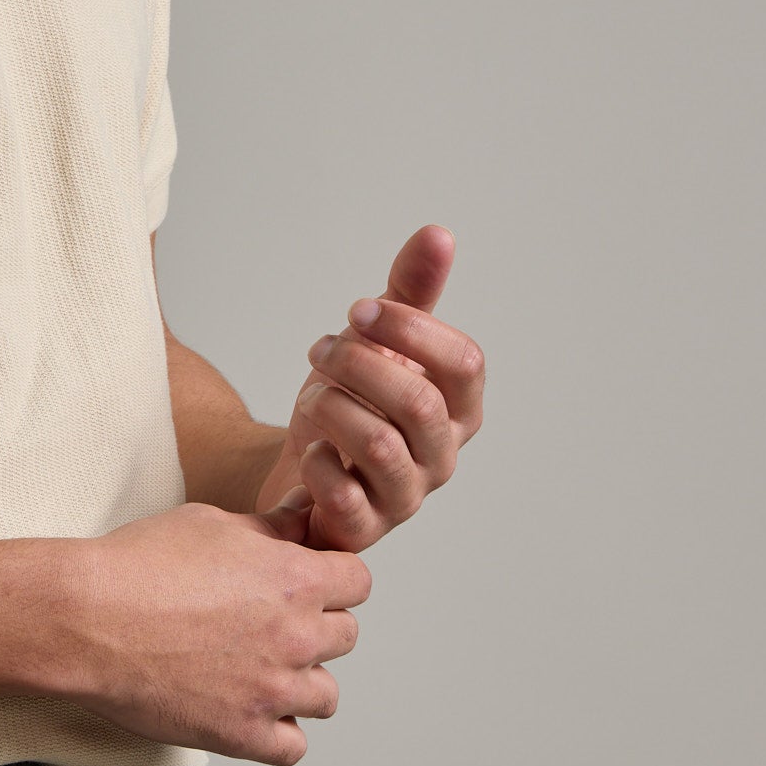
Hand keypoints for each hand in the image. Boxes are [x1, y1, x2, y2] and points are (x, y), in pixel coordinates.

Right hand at [71, 503, 371, 765]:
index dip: (332, 580)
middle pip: (345, 637)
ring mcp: (273, 689)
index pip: (358, 582)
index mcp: (296, 578)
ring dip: (300, 683)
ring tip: (258, 672)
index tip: (307, 586)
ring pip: (325, 696)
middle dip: (314, 628)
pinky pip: (293, 748)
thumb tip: (303, 514)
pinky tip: (250, 711)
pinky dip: (278, 733)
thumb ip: (270, 527)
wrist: (87, 617)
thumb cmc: (138, 565)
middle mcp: (296, 635)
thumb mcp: (212, 523)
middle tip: (268, 625)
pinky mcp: (243, 734)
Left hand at [257, 225, 484, 552]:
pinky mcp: (363, 529)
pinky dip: (317, 462)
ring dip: (331, 405)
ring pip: (378, 445)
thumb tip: (439, 235)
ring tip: (311, 394)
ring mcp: (405, 497)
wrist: (300, 473)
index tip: (357, 310)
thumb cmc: (351, 406)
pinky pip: (343, 497)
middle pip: (418, 401)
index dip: (410, 328)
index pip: (465, 362)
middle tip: (321, 348)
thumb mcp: (376, 346)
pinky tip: (309, 449)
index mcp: (458, 408)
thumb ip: (408, 296)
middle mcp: (442, 455)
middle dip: (359, 363)